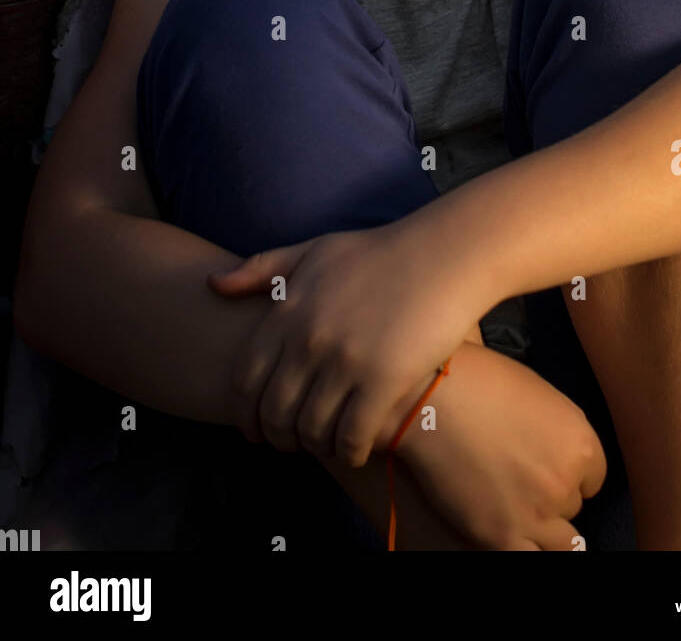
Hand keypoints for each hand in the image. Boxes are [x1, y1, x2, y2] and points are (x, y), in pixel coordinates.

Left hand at [207, 222, 491, 467]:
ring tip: (326, 445)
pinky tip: (357, 450)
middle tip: (291, 444)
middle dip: (277, 437)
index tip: (253, 429)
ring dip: (315, 446)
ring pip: (312, 430)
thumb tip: (213, 283)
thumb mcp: (315, 250)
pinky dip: (349, 452)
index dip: (244, 413)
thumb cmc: (381, 252)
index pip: (245, 379)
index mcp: (289, 311)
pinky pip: (352, 437)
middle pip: (274, 412)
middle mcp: (310, 339)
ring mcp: (346, 361)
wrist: (445, 254)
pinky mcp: (385, 379)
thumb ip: (263, 269)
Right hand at [395, 339, 606, 549]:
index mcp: (580, 442)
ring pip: (563, 541)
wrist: (432, 399)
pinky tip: (513, 534)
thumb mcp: (539, 394)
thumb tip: (553, 448)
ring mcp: (535, 513)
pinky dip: (526, 548)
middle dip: (550, 493)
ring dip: (545, 527)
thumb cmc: (480, 381)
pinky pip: (530, 558)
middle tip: (521, 478)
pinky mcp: (501, 535)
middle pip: (572, 504)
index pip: (594, 478)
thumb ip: (556, 430)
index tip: (548, 466)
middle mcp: (564, 482)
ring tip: (523, 512)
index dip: (570, 472)